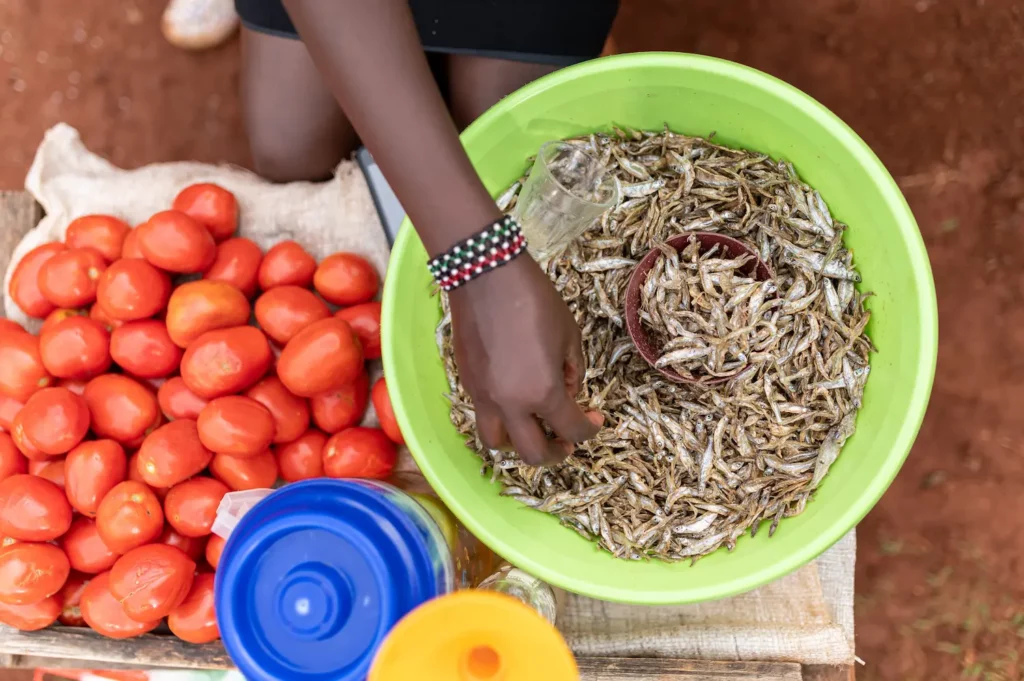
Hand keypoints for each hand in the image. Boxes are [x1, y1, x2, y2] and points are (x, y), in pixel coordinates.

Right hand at [448, 256, 601, 465]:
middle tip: (566, 440)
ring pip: (498, 444)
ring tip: (532, 428)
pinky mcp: (467, 384)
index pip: (572, 430)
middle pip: (534, 454)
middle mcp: (511, 405)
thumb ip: (574, 370)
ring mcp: (484, 397)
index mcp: (544, 393)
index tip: (595, 418)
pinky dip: (500, 419)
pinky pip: (483, 416)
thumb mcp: (569, 334)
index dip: (589, 429)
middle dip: (556, 453)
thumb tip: (569, 391)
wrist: (485, 276)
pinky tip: (513, 400)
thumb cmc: (535, 299)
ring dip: (519, 443)